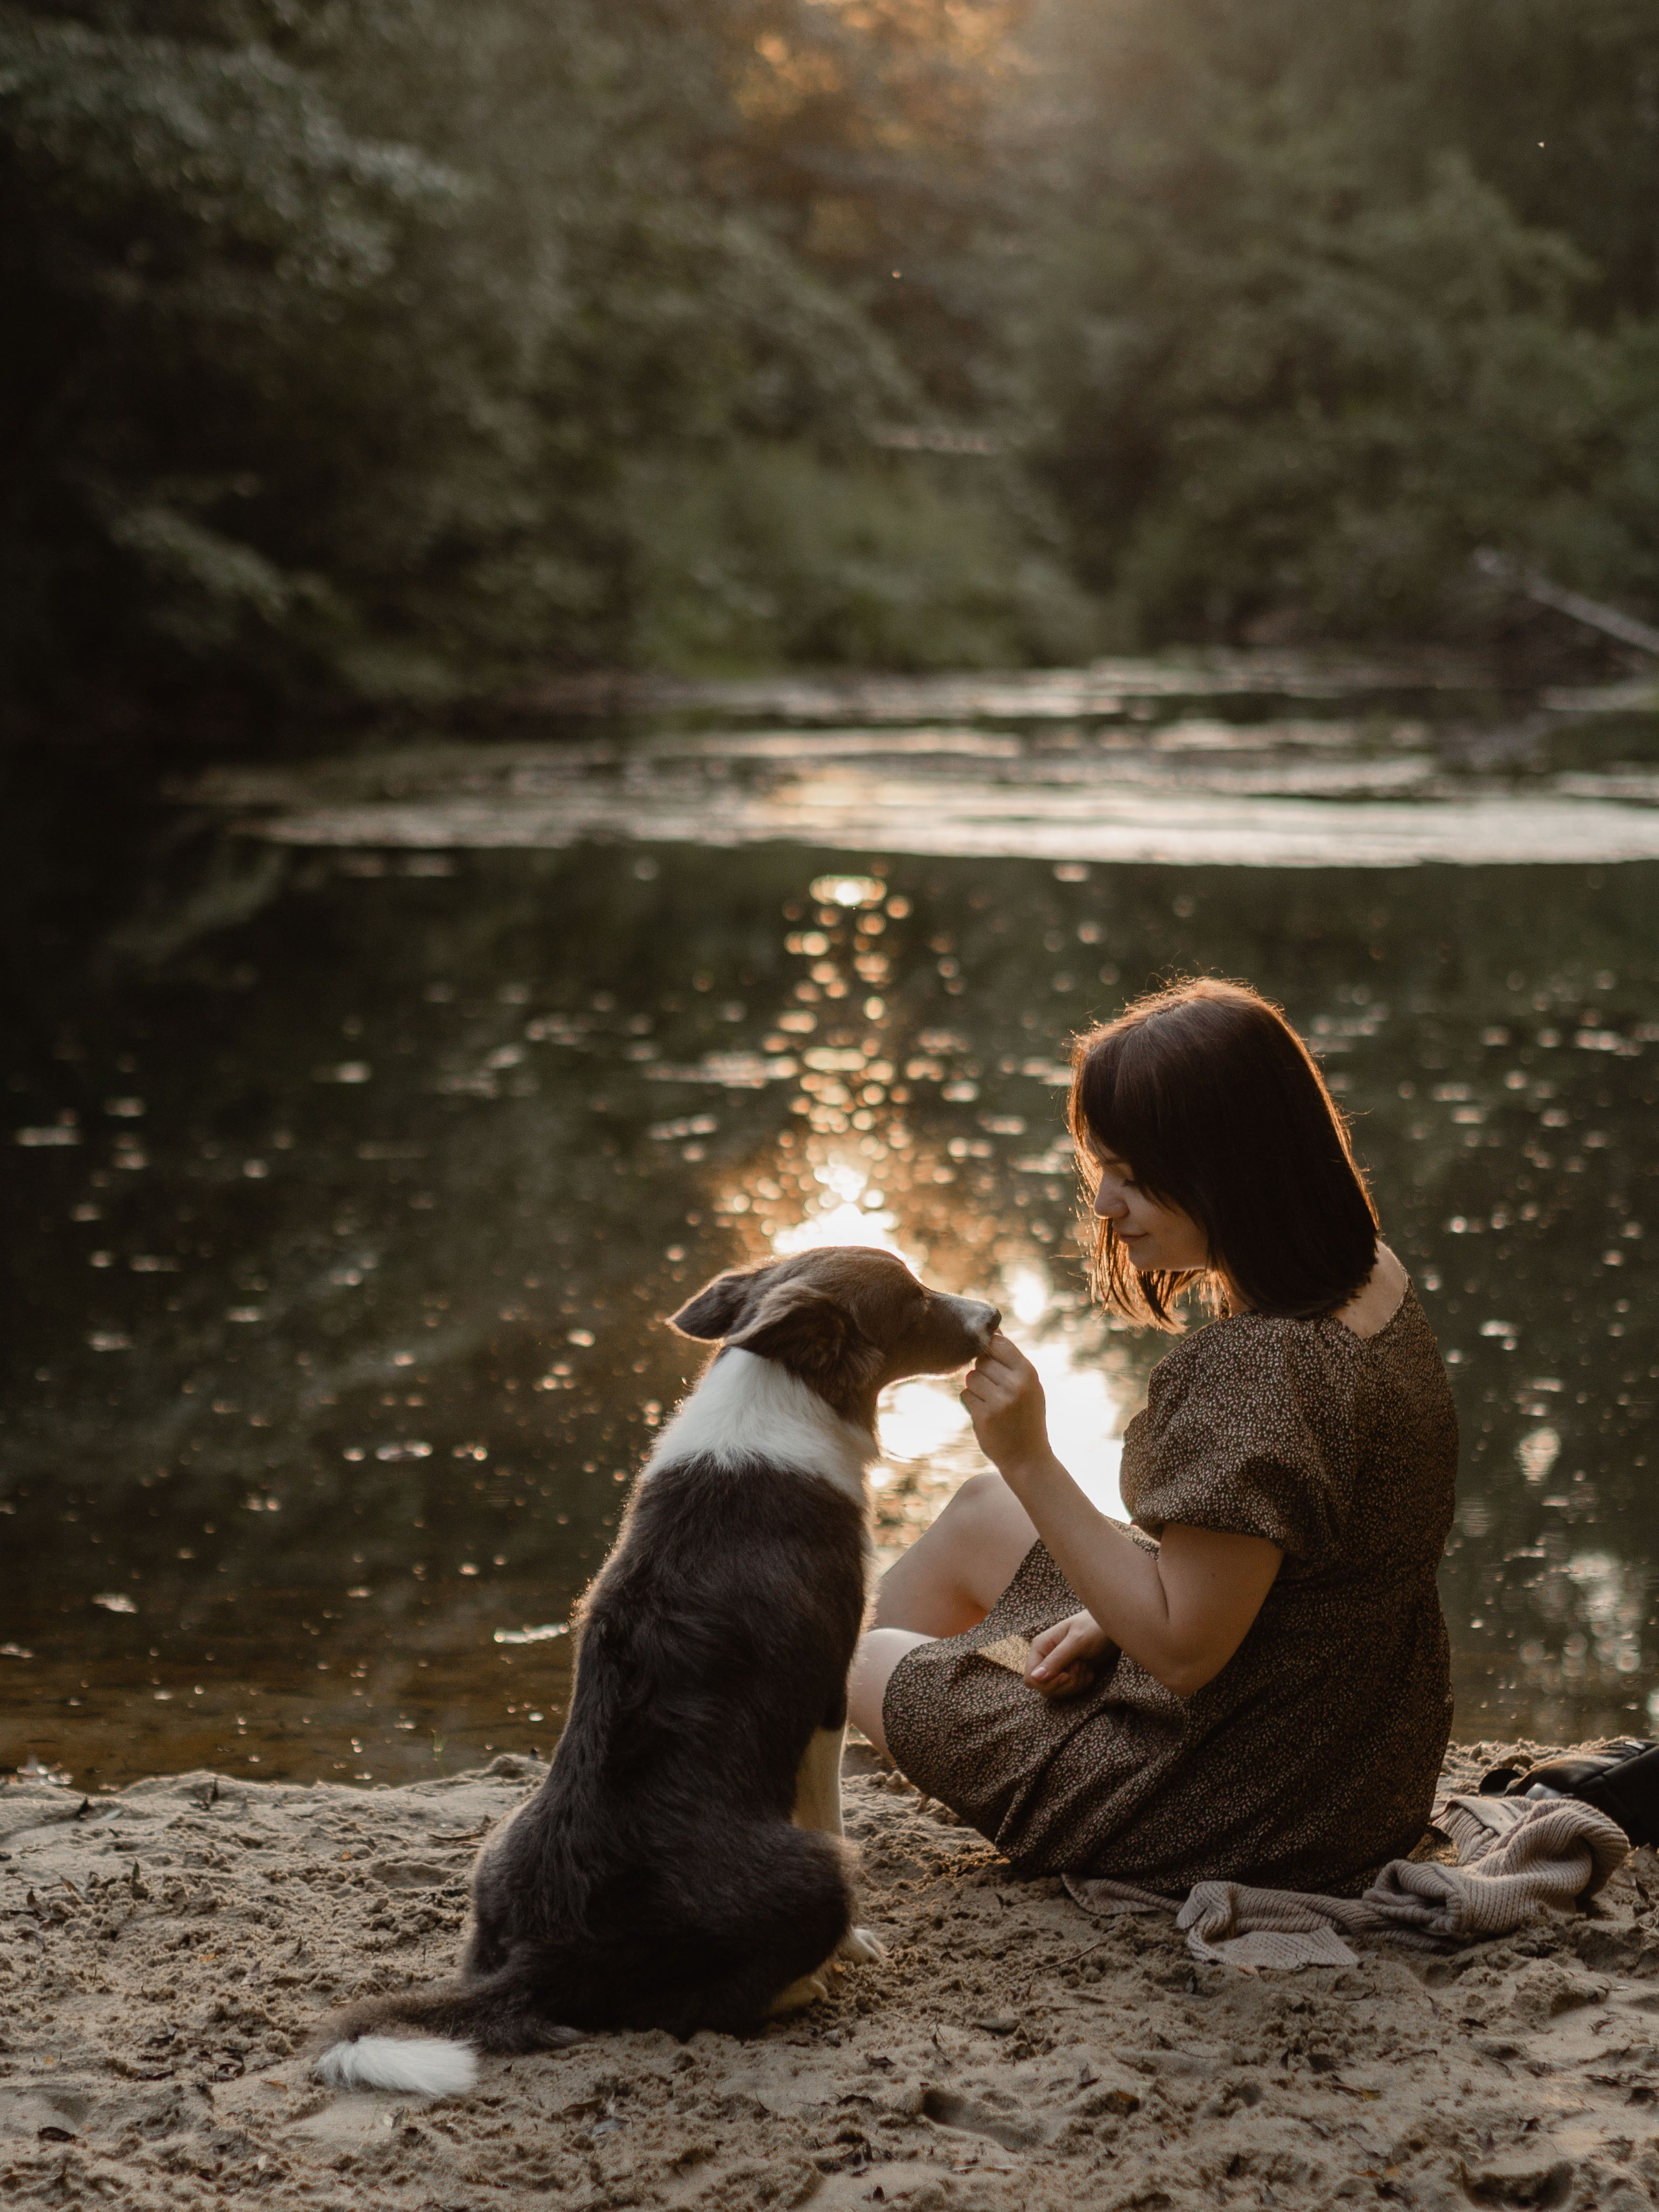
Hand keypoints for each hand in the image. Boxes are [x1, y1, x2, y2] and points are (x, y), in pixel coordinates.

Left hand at [961, 1333, 1050, 1480]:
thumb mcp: (1028, 1385)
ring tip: (992, 1403)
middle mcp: (1015, 1385)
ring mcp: (1000, 1401)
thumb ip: (1011, 1359)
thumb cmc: (1026, 1415)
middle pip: (981, 1360)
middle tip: (995, 1391)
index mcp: (1028, 1373)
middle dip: (983, 1373)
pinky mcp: (984, 1416)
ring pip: (971, 1377)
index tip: (993, 1363)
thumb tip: (993, 1328)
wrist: (1028, 1457)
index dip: (990, 1350)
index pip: (999, 1343)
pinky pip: (965, 1395)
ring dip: (976, 1389)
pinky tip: (986, 1415)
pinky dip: (971, 1403)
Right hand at [1025, 1610, 1111, 1698]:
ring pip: (1057, 1691)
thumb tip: (1034, 1677)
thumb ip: (1056, 1660)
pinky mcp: (1068, 1674)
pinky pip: (1069, 1690)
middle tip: (1080, 1667)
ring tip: (1085, 1666)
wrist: (1111, 1627)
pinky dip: (1081, 1684)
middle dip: (1065, 1684)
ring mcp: (1057, 1667)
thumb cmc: (1094, 1628)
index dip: (1048, 1683)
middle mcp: (1045, 1658)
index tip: (1066, 1676)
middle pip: (1044, 1688)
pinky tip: (1089, 1670)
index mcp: (1041, 1647)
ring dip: (1075, 1684)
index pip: (1031, 1678)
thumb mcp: (1076, 1642)